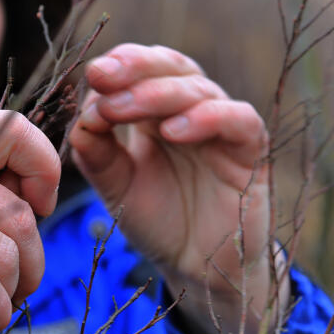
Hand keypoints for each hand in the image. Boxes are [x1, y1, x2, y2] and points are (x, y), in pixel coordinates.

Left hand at [67, 44, 277, 333]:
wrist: (196, 268)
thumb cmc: (158, 220)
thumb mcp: (116, 187)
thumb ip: (97, 155)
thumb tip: (81, 119)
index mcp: (157, 112)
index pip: (144, 69)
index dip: (121, 65)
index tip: (93, 75)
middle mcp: (192, 111)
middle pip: (172, 67)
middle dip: (136, 67)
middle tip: (102, 76)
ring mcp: (223, 128)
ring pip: (200, 90)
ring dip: (157, 94)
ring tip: (120, 109)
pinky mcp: (252, 152)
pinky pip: (240, 121)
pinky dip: (208, 118)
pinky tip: (173, 131)